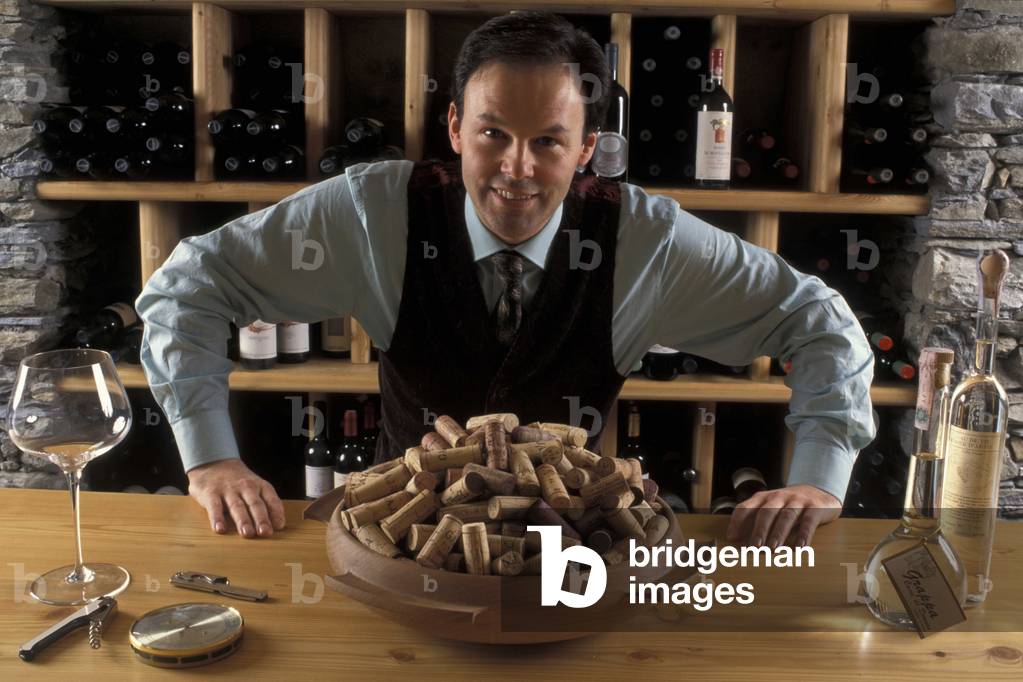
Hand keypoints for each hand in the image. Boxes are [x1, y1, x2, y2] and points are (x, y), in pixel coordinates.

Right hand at [187, 459, 285, 537]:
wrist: (214, 462)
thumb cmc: (239, 482)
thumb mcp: (256, 486)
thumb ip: (266, 503)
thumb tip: (278, 525)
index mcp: (260, 485)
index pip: (271, 499)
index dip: (276, 512)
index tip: (279, 526)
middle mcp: (246, 486)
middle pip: (255, 504)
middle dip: (261, 519)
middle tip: (265, 532)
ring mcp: (228, 489)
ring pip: (237, 506)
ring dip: (243, 520)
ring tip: (247, 533)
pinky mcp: (210, 493)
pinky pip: (214, 506)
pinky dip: (217, 518)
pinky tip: (220, 529)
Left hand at [725, 484, 841, 548]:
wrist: (819, 491)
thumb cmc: (788, 505)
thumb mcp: (770, 508)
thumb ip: (753, 519)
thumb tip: (734, 538)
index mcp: (764, 497)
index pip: (746, 507)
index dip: (737, 522)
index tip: (732, 538)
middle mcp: (779, 496)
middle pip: (766, 512)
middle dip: (759, 530)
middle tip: (754, 547)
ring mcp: (798, 500)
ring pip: (786, 516)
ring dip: (778, 533)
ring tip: (773, 549)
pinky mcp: (815, 508)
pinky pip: (809, 521)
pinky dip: (804, 534)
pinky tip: (800, 548)